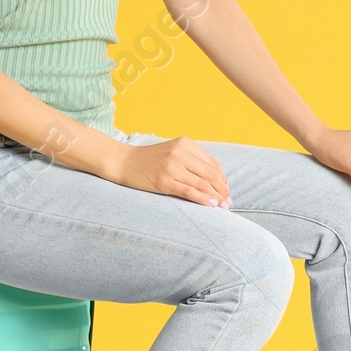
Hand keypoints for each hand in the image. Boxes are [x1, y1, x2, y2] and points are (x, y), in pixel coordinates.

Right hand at [113, 137, 230, 207]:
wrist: (122, 162)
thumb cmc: (148, 159)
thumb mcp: (171, 151)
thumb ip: (190, 159)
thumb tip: (213, 179)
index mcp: (184, 143)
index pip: (211, 162)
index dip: (222, 178)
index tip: (226, 189)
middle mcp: (179, 153)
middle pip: (210, 173)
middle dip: (222, 189)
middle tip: (229, 202)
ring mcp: (171, 167)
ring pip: (202, 183)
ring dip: (216, 197)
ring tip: (223, 206)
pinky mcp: (164, 181)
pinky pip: (189, 191)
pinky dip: (203, 199)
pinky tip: (211, 205)